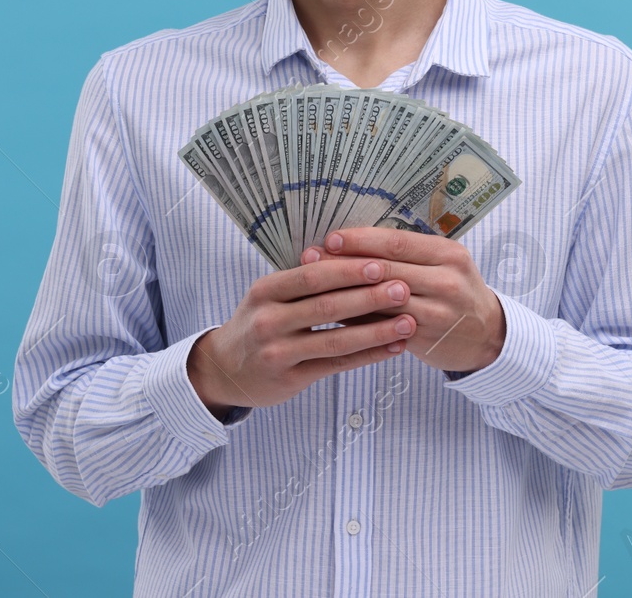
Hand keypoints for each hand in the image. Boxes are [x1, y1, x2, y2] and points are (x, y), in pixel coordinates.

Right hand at [187, 256, 417, 417]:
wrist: (224, 369)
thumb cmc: (257, 324)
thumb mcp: (268, 295)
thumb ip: (304, 280)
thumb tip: (352, 253)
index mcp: (266, 291)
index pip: (311, 276)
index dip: (347, 270)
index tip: (380, 263)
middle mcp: (269, 320)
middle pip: (325, 305)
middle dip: (368, 297)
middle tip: (402, 288)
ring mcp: (278, 352)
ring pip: (334, 339)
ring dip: (375, 330)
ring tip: (408, 322)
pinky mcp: (290, 379)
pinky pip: (335, 365)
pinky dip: (367, 356)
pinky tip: (392, 348)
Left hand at [302, 227, 505, 374]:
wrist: (487, 335)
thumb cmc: (453, 292)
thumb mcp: (442, 264)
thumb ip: (404, 256)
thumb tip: (349, 244)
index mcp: (447, 253)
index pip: (397, 242)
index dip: (361, 240)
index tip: (331, 238)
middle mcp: (446, 280)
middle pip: (386, 269)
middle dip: (344, 263)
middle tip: (311, 259)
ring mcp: (439, 312)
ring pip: (382, 300)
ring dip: (345, 293)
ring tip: (315, 288)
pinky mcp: (427, 338)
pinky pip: (384, 327)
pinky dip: (358, 321)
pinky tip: (334, 317)